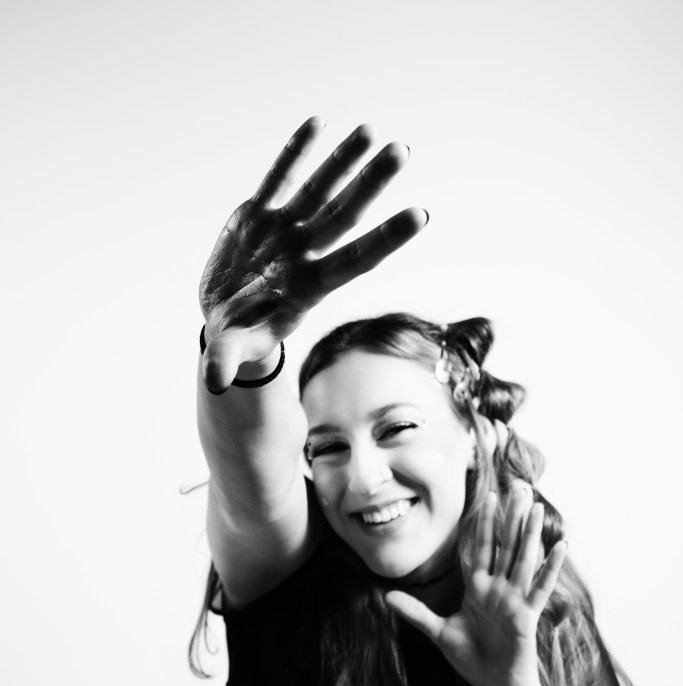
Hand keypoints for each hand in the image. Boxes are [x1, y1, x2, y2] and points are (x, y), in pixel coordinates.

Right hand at [199, 116, 427, 391]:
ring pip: (320, 188)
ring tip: (370, 130)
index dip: (386, 237)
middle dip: (372, 183)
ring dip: (344, 160)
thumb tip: (214, 382)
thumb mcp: (230, 348)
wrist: (225, 316)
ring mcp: (285, 230)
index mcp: (309, 287)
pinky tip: (318, 123)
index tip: (421, 214)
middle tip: (402, 150)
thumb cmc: (237, 338)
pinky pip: (280, 177)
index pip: (357, 258)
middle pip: (345, 214)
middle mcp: (306, 254)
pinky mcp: (260, 215)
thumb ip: (225, 359)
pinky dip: (297, 152)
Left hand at [386, 491, 567, 685]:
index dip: (484, 523)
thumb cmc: (474, 661)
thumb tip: (386, 596)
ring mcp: (515, 601)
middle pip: (505, 546)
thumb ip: (415, 612)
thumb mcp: (439, 632)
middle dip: (510, 518)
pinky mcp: (527, 616)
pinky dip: (550, 568)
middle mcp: (499, 589)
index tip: (487, 497)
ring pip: (523, 559)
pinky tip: (561, 547)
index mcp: (480, 589)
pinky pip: (540, 588)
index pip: (482, 548)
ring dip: (530, 534)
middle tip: (518, 488)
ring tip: (537, 507)